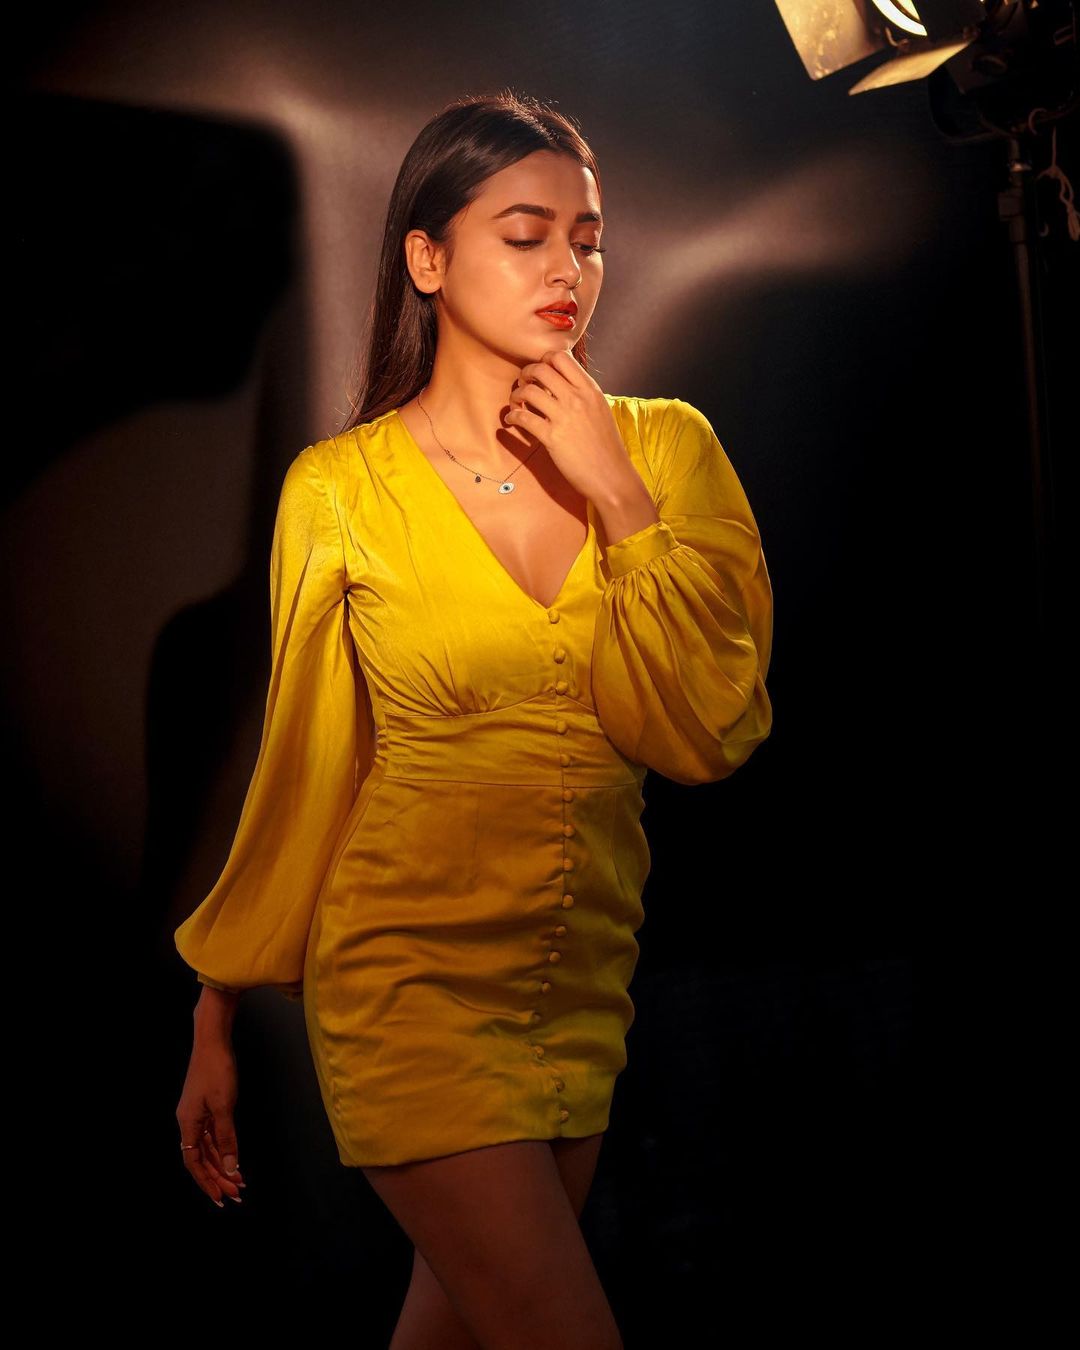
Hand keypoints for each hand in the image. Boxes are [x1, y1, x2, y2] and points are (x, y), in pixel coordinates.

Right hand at [176, 1039, 245, 1207]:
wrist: (213, 1040)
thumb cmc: (217, 1070)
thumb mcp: (224, 1106)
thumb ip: (226, 1138)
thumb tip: (230, 1167)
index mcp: (187, 1123)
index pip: (193, 1163)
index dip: (206, 1181)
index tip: (220, 1197)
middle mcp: (188, 1121)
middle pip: (201, 1158)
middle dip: (218, 1177)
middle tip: (236, 1194)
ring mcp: (196, 1113)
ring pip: (207, 1147)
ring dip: (221, 1164)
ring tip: (239, 1182)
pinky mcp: (205, 1105)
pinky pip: (211, 1134)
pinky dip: (222, 1147)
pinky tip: (232, 1157)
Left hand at [503, 351, 643, 507]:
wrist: (612, 476)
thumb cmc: (606, 447)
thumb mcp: (600, 410)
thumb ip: (583, 395)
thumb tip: (563, 384)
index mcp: (590, 390)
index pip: (561, 357)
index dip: (544, 359)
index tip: (539, 371)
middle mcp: (577, 398)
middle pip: (541, 368)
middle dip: (526, 373)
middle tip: (523, 383)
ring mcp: (564, 417)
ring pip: (528, 391)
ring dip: (516, 394)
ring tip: (516, 402)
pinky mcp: (552, 437)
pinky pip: (523, 417)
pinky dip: (512, 416)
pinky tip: (511, 420)